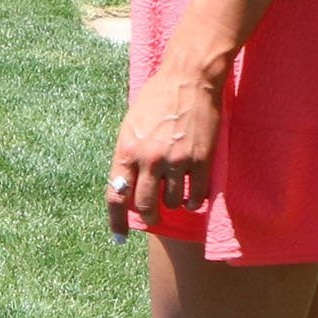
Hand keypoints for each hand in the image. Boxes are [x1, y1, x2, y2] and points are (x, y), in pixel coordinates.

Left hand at [108, 65, 223, 233]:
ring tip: (174, 194)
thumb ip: (128, 157)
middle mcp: (149, 159)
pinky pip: (196, 194)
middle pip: (144, 204)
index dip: (116, 220)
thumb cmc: (155, 101)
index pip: (116, 195)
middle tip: (152, 217)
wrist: (188, 80)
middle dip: (148, 216)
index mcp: (126, 151)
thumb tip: (126, 186)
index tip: (118, 237)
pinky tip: (192, 198)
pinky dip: (193, 201)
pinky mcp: (201, 160)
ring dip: (172, 203)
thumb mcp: (130, 127)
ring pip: (172, 201)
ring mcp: (176, 161)